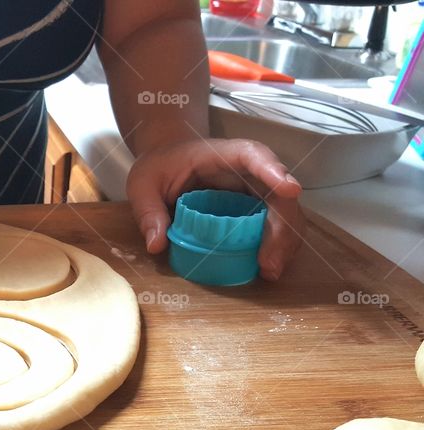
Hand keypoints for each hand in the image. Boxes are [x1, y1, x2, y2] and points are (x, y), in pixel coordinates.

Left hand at [126, 138, 304, 280]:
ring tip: (269, 271)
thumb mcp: (143, 185)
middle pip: (279, 192)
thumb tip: (157, 245)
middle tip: (269, 262)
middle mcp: (248, 170)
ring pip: (284, 212)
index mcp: (222, 154)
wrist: (167, 160)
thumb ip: (148, 211)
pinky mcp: (255, 208)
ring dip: (284, 242)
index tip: (290, 190)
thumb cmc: (158, 167)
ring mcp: (255, 189)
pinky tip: (267, 267)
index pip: (253, 155)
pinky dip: (277, 246)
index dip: (273, 171)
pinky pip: (276, 225)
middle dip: (282, 227)